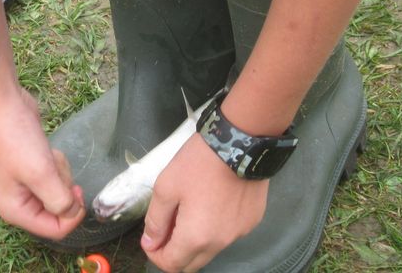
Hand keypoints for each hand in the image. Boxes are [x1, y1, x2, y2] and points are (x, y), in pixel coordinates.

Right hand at [0, 87, 85, 239]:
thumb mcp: (41, 174)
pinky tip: (46, 149)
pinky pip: (55, 175)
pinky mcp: (34, 169)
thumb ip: (59, 200)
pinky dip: (56, 163)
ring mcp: (26, 185)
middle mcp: (20, 203)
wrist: (4, 106)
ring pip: (60, 190)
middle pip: (58, 210)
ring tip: (47, 155)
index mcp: (16, 212)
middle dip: (63, 186)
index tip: (78, 190)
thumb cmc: (17, 141)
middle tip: (53, 166)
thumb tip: (72, 211)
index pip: (55, 230)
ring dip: (60, 172)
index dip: (72, 215)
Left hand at [141, 133, 267, 271]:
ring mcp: (240, 232)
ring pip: (211, 249)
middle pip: (192, 263)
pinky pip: (228, 234)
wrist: (240, 141)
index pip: (172, 265)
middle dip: (174, 251)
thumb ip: (155, 220)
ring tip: (188, 210)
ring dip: (195, 240)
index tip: (150, 238)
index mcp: (197, 238)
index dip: (155, 254)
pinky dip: (215, 227)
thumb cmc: (200, 162)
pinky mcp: (252, 220)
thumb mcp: (166, 187)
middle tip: (166, 225)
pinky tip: (211, 203)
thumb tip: (151, 242)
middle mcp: (221, 243)